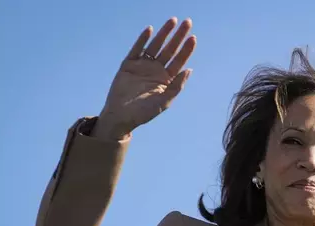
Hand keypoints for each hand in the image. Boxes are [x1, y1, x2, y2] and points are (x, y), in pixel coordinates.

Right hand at [94, 18, 196, 139]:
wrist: (121, 116)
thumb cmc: (144, 113)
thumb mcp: (164, 101)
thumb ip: (176, 86)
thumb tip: (189, 70)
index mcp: (166, 79)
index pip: (179, 61)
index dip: (186, 49)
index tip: (193, 37)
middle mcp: (156, 70)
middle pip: (170, 49)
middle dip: (178, 36)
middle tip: (187, 22)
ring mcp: (142, 66)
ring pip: (155, 46)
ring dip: (164, 33)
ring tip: (172, 21)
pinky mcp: (128, 64)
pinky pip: (137, 49)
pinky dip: (143, 39)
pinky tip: (150, 30)